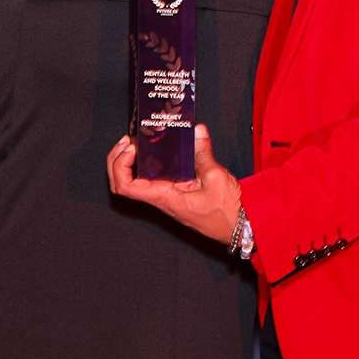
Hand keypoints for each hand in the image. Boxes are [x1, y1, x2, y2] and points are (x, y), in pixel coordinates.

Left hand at [106, 124, 240, 243]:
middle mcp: (161, 198)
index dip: (120, 166)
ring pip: (135, 181)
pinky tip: (155, 150)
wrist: (240, 227)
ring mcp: (166, 196)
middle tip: (127, 141)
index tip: (131, 148)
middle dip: (117, 160)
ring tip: (137, 142)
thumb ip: (203, 152)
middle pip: (123, 183)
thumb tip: (196, 132)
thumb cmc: (227, 212)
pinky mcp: (175, 193)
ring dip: (129, 162)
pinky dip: (148, 163)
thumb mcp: (216, 177)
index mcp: (165, 198)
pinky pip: (153, 178)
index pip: (126, 187)